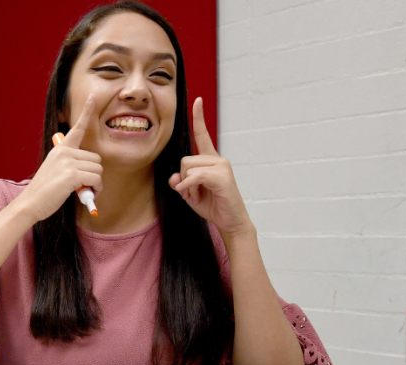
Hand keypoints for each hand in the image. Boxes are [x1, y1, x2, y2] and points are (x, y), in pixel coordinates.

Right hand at [16, 94, 102, 222]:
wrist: (30, 203)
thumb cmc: (44, 191)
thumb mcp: (55, 170)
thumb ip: (70, 164)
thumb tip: (91, 170)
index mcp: (60, 148)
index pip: (77, 128)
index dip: (86, 112)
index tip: (92, 97)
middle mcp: (64, 151)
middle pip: (96, 158)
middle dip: (94, 173)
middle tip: (84, 186)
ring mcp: (68, 162)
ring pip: (98, 169)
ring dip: (96, 183)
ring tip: (83, 191)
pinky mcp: (72, 174)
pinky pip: (95, 179)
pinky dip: (96, 189)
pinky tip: (87, 194)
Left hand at [169, 97, 252, 237]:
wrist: (230, 222)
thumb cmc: (212, 205)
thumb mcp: (190, 193)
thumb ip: (180, 183)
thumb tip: (175, 178)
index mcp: (211, 160)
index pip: (202, 135)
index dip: (199, 118)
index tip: (197, 101)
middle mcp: (218, 159)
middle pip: (184, 160)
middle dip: (183, 181)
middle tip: (195, 194)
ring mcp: (222, 166)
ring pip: (188, 169)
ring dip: (188, 187)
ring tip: (201, 197)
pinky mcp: (222, 177)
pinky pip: (195, 177)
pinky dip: (189, 188)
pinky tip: (195, 197)